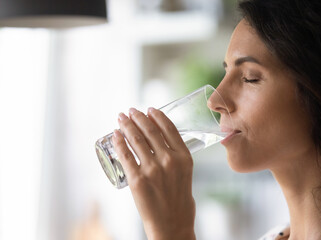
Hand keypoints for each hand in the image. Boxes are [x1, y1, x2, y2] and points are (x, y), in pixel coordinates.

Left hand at [112, 107, 195, 239]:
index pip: (169, 128)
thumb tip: (161, 142)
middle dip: (138, 117)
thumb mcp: (185, 173)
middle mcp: (169, 160)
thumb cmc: (179, 200)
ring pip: (136, 140)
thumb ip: (176, 157)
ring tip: (121, 118)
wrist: (172, 224)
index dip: (157, 115)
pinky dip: (118, 142)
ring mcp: (152, 170)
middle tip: (130, 111)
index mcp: (184, 157)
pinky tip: (115, 135)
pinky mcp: (137, 180)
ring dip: (126, 125)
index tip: (149, 109)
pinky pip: (125, 156)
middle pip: (150, 131)